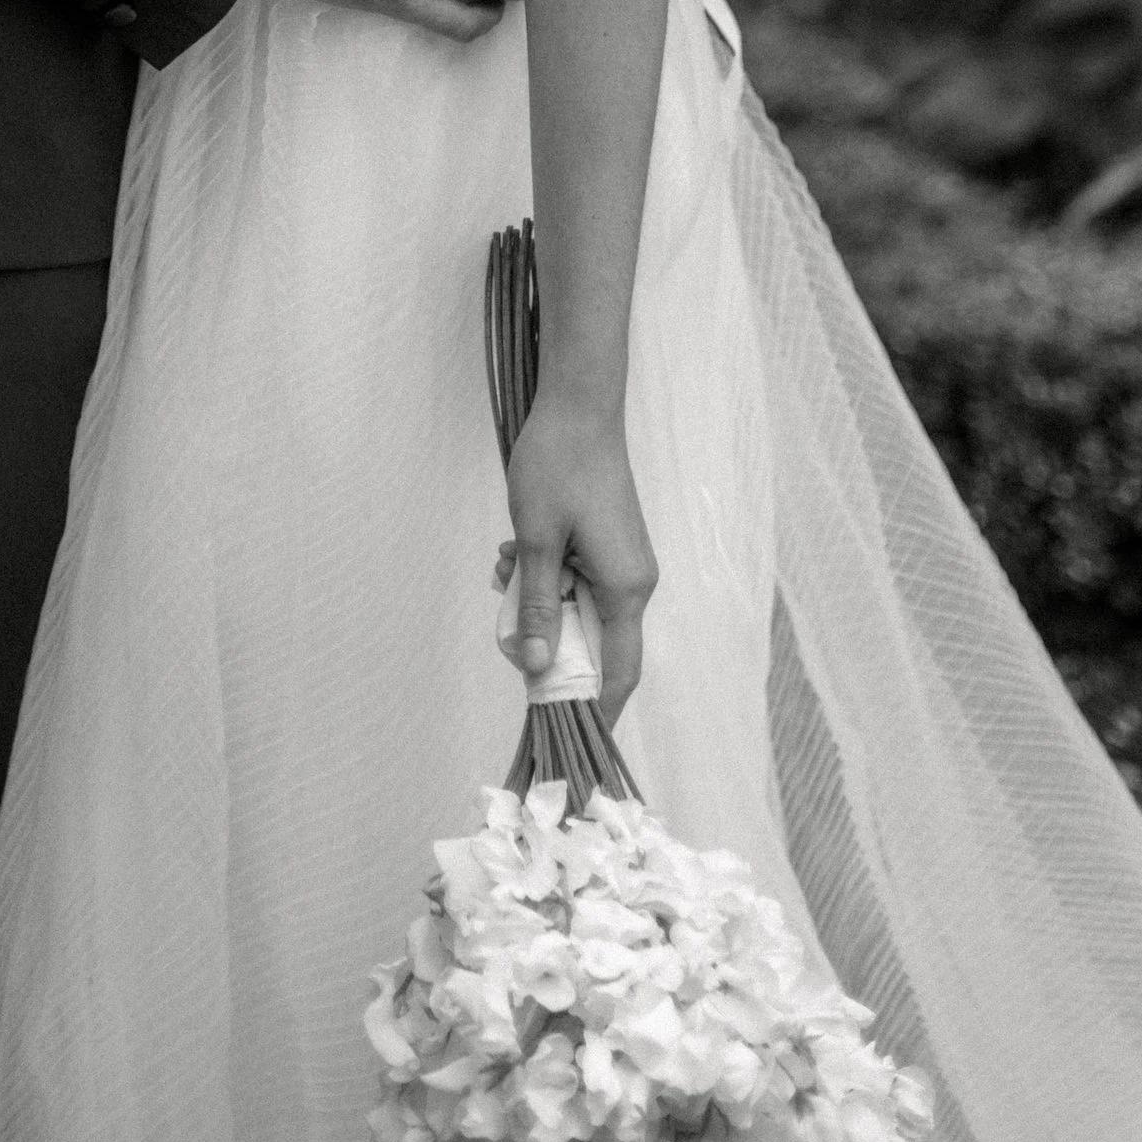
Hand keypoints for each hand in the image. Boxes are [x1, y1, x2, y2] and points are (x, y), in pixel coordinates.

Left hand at [503, 391, 656, 724]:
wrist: (578, 403)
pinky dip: (546, 575)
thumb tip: (534, 667)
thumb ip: (536, 607)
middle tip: (508, 621)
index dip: (593, 710)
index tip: (564, 738)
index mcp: (625, 589)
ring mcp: (623, 562)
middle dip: (546, 641)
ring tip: (508, 565)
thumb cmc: (558, 466)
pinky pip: (577, 582)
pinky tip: (516, 549)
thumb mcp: (536, 541)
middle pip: (594, 645)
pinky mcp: (608, 545)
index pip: (618, 674)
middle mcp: (633, 582)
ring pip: (578, 610)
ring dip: (539, 600)